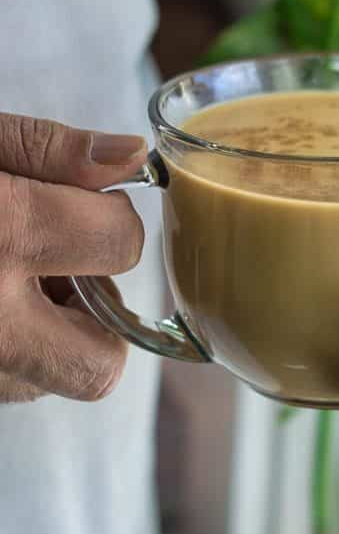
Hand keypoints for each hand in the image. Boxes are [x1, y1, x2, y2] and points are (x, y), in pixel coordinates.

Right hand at [0, 114, 147, 403]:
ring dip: (57, 334)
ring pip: (55, 383)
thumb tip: (131, 156)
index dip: (110, 215)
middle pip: (102, 366)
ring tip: (12, 277)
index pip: (118, 245)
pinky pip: (13, 383)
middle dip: (103, 318)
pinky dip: (18, 346)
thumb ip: (47, 149)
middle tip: (63, 266)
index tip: (84, 200)